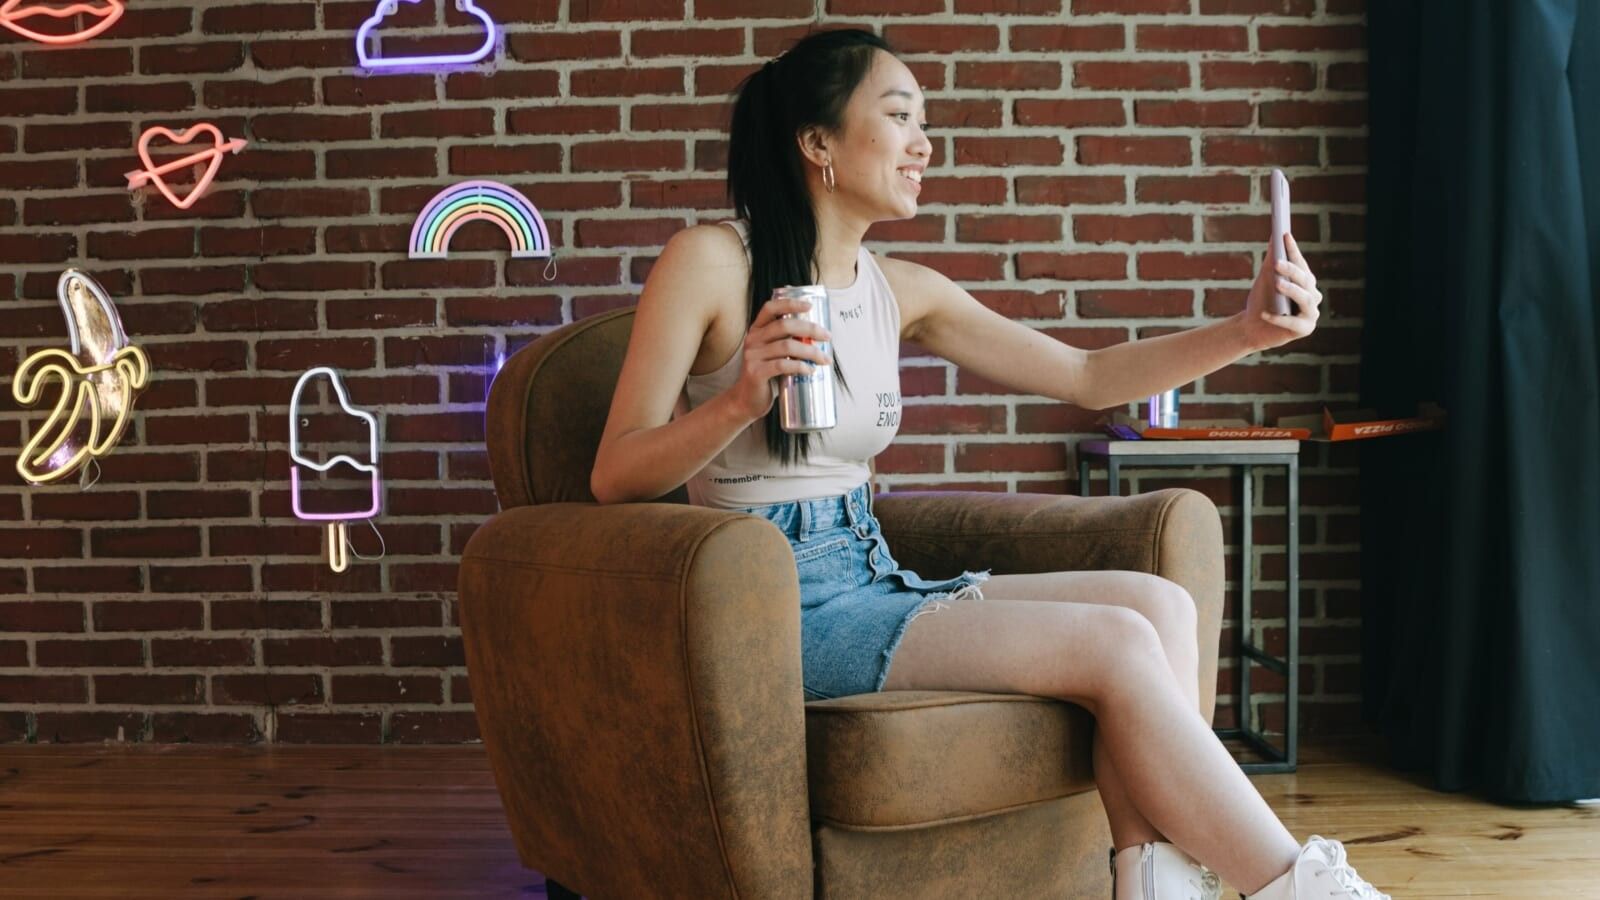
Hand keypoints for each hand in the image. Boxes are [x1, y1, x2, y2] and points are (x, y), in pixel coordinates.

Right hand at [724, 295, 832, 423]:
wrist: (747, 400)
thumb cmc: (767, 375)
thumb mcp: (774, 353)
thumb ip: (787, 341)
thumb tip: (819, 336)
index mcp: (757, 330)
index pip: (770, 308)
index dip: (790, 303)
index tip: (810, 305)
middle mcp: (752, 339)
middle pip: (784, 326)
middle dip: (809, 329)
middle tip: (827, 337)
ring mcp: (752, 356)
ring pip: (787, 347)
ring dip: (811, 352)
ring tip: (825, 359)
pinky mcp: (755, 372)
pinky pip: (782, 365)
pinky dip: (800, 366)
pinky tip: (810, 370)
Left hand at [1241, 232, 1321, 350]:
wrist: (1252, 327)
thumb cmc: (1262, 300)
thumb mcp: (1265, 279)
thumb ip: (1272, 260)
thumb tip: (1274, 237)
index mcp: (1305, 281)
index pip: (1301, 263)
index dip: (1293, 250)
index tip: (1285, 235)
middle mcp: (1312, 295)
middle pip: (1305, 280)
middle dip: (1292, 270)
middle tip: (1277, 263)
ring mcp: (1311, 313)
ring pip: (1305, 299)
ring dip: (1291, 290)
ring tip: (1277, 284)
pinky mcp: (1305, 329)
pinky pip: (1293, 322)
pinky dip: (1279, 318)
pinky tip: (1265, 314)